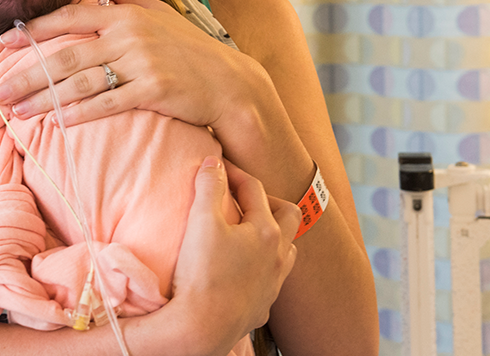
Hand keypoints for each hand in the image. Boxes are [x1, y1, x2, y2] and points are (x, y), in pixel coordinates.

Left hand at [0, 0, 254, 129]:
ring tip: (16, 112)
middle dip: (27, 73)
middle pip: (66, 53)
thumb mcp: (155, 12)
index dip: (34, 31)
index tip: (3, 44)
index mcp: (125, 14)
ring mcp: (142, 62)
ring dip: (44, 98)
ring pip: (80, 81)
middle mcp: (129, 34)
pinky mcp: (154, 90)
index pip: (70, 16)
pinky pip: (108, 102)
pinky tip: (57, 123)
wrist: (230, 83)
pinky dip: (80, 113)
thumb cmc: (187, 49)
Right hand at [163, 158, 301, 353]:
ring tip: (251, 233)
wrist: (202, 327)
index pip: (253, 189)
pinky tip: (246, 270)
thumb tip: (214, 163)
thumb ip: (210, 187)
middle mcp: (278, 255)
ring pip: (287, 251)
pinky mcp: (263, 305)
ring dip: (274, 236)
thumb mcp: (201, 221)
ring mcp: (273, 282)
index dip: (234, 173)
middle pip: (288, 216)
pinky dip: (264, 268)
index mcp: (265, 231)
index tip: (217, 167)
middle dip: (269, 202)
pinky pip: (273, 280)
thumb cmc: (202, 274)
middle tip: (245, 200)